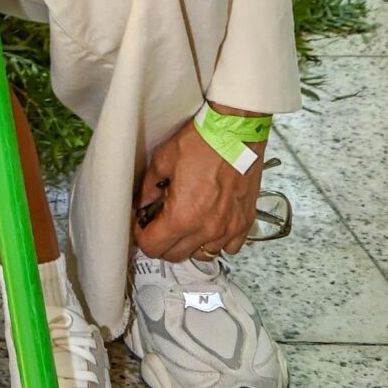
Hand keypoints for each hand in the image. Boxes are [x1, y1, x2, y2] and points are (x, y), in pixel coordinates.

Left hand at [133, 121, 263, 259]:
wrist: (235, 132)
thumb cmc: (201, 143)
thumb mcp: (163, 161)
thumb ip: (149, 188)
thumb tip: (142, 203)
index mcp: (182, 216)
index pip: (154, 247)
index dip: (142, 236)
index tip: (142, 225)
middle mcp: (206, 229)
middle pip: (175, 255)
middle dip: (162, 243)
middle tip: (159, 224)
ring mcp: (228, 228)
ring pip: (202, 254)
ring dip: (189, 244)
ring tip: (185, 223)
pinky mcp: (245, 222)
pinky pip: (229, 247)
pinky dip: (217, 241)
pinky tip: (210, 223)